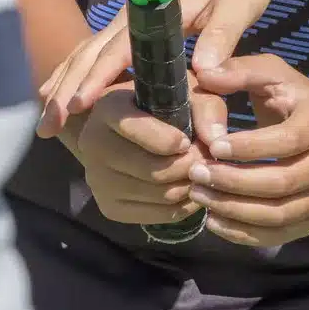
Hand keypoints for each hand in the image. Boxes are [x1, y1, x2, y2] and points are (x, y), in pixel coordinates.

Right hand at [37, 0, 280, 137]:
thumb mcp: (239, 7)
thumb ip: (221, 37)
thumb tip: (204, 71)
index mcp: (156, 9)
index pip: (120, 48)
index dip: (97, 77)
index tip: (76, 105)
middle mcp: (135, 14)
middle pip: (92, 52)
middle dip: (67, 87)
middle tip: (46, 125)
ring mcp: (131, 19)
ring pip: (88, 52)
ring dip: (65, 82)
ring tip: (44, 118)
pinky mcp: (135, 26)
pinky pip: (99, 51)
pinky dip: (77, 71)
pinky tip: (63, 92)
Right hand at [63, 84, 227, 226]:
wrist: (130, 132)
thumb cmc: (165, 105)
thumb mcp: (187, 94)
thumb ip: (205, 109)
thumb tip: (215, 141)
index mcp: (108, 108)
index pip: (135, 128)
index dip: (169, 139)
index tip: (187, 141)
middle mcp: (93, 144)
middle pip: (151, 169)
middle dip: (187, 166)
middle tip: (205, 160)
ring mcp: (98, 179)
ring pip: (157, 195)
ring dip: (189, 186)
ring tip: (201, 172)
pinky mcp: (109, 207)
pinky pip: (155, 215)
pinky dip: (182, 206)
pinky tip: (190, 189)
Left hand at [183, 55, 308, 247]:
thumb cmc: (294, 99)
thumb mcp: (272, 74)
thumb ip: (239, 70)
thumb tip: (204, 72)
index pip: (287, 141)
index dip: (249, 147)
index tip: (213, 145)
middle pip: (282, 183)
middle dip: (234, 182)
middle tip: (196, 174)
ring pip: (279, 214)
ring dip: (234, 210)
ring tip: (199, 195)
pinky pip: (278, 235)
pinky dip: (243, 234)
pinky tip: (214, 219)